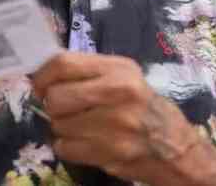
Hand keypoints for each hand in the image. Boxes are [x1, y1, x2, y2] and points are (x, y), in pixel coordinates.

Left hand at [31, 53, 212, 184]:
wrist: (175, 147)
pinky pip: (65, 147)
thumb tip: (43, 74)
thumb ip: (88, 72)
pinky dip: (69, 147)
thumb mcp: (124, 78)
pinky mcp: (109, 152)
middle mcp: (117, 93)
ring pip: (58, 125)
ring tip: (83, 127)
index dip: (42, 75)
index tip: (39, 85)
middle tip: (65, 110)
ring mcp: (114, 125)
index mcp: (118, 69)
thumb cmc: (144, 107)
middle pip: (56, 97)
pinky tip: (86, 142)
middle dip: (53, 106)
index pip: (63, 64)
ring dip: (63, 128)